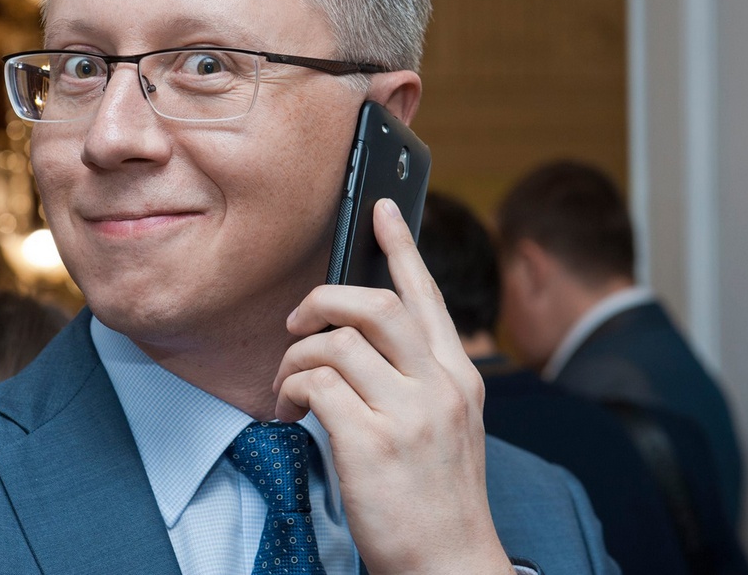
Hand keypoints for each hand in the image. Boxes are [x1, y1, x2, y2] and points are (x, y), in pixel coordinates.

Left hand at [273, 198, 511, 574]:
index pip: (426, 296)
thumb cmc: (436, 495)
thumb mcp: (447, 426)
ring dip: (295, 359)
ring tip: (289, 388)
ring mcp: (411, 414)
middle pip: (375, 305)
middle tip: (295, 324)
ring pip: (335, 344)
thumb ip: (416, 379)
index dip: (400, 246)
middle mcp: (441, 387)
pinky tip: (292, 413)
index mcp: (459, 378)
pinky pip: (317, 386)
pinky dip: (292, 391)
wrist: (450, 565)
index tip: (380, 209)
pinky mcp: (374, 443)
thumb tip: (355, 338)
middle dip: (322, 301)